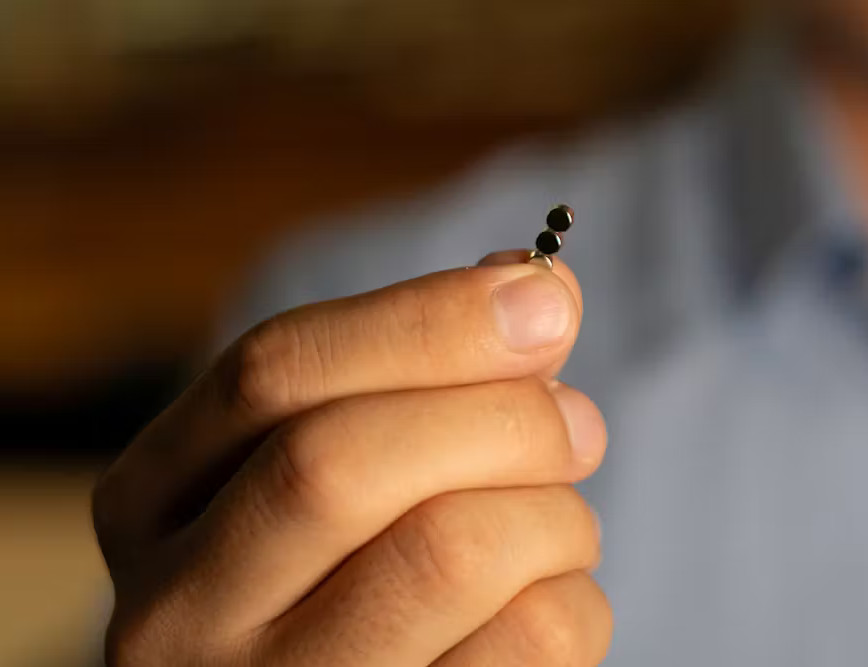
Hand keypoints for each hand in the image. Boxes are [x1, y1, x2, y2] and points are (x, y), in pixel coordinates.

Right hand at [92, 251, 609, 665]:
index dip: (423, 321)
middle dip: (500, 417)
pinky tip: (546, 596)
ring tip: (562, 522)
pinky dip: (571, 597)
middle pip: (341, 460)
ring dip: (553, 513)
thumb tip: (535, 290)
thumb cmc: (348, 565)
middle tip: (579, 424)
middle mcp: (179, 608)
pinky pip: (524, 642)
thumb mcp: (345, 462)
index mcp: (153, 499)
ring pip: (447, 552)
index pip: (271, 373)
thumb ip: (426, 370)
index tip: (541, 297)